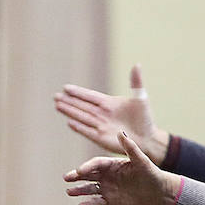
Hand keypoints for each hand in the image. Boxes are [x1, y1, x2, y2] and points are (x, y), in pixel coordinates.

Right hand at [55, 64, 169, 163]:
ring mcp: (101, 126)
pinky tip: (69, 122)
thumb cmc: (145, 118)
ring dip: (70, 111)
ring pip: (82, 117)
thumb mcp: (141, 98)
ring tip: (57, 105)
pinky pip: (88, 131)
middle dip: (69, 101)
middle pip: (82, 106)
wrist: (148, 139)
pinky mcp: (101, 137)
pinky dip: (79, 127)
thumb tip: (137, 65)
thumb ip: (136, 82)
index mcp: (109, 103)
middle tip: (55, 96)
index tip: (66, 87)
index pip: (90, 96)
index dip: (79, 92)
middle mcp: (102, 114)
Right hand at [65, 132, 179, 204]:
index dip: (87, 167)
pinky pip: (96, 202)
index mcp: (112, 164)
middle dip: (77, 176)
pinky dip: (88, 204)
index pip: (96, 164)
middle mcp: (107, 175)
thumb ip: (130, 147)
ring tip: (69, 191)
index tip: (80, 171)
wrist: (158, 191)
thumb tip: (120, 132)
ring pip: (89, 189)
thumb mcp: (141, 160)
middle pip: (88, 175)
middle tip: (67, 178)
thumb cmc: (151, 173)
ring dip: (79, 190)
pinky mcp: (110, 201)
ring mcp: (107, 188)